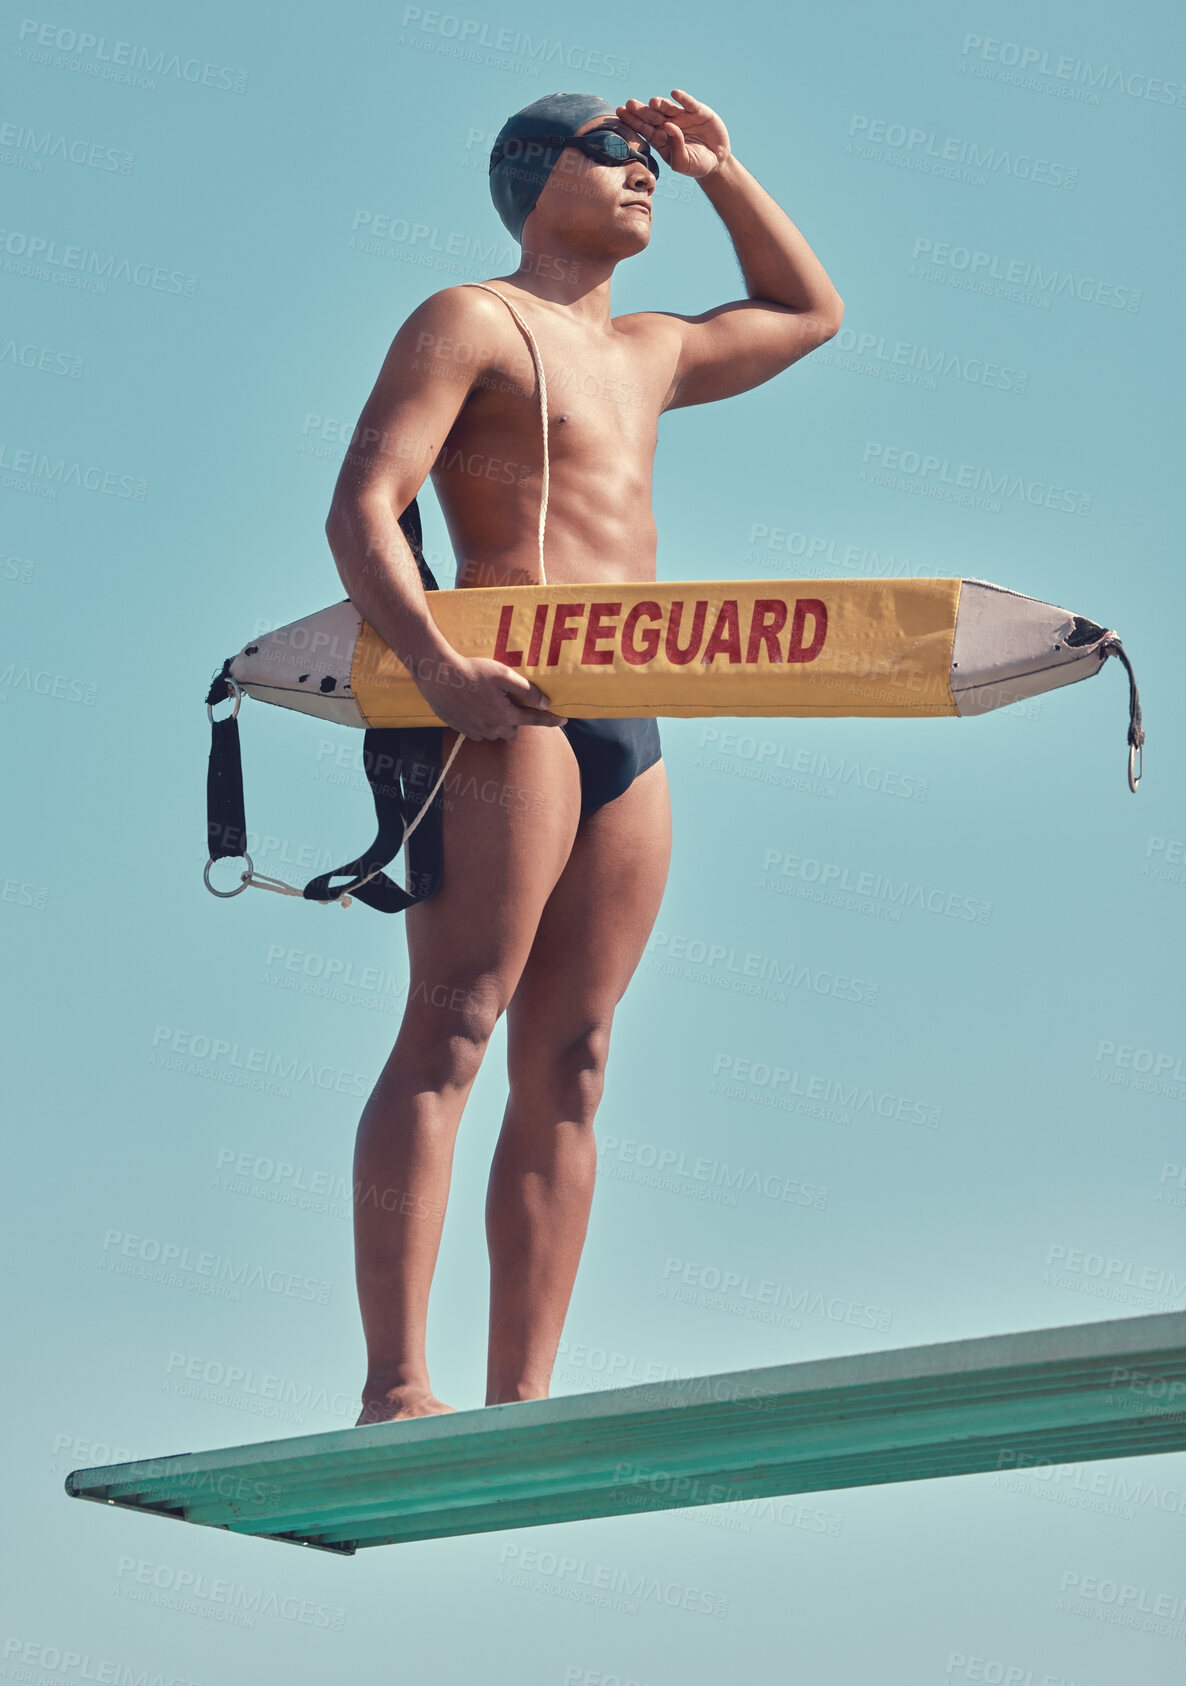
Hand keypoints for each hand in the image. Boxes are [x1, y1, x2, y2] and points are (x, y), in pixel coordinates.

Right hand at [414, 653, 567, 740]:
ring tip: (489, 702)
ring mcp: (476, 732)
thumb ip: (527, 690)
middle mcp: (493, 729)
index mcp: (506, 715)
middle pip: (514, 729)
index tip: (564, 720)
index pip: (535, 721)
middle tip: (509, 701)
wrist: (439, 676)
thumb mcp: (503, 675)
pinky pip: (480, 733)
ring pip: (496, 733)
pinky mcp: (462, 730)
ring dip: (499, 722)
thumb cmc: (472, 671)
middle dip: (516, 718)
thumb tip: (545, 703)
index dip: (551, 720)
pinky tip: (476, 707)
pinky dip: (483, 724)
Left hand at [616, 89, 730, 178]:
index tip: (620, 112)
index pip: (644, 129)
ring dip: (660, 104)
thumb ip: (675, 147)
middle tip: (630, 104)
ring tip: (653, 102)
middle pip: (652, 116)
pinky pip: (689, 103)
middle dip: (641, 110)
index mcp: (661, 139)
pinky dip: (682, 98)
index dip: (633, 120)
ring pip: (668, 108)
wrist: (717, 160)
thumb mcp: (683, 163)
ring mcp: (682, 117)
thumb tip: (668, 126)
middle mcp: (669, 125)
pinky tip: (675, 94)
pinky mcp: (697, 111)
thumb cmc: (696, 164)